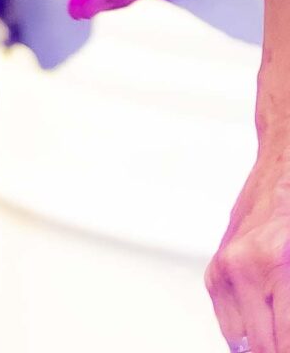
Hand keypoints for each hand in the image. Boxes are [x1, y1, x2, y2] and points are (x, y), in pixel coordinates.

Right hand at [210, 137, 289, 350]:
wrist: (285, 163)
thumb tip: (286, 330)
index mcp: (272, 263)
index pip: (280, 342)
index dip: (285, 350)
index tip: (286, 345)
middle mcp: (241, 267)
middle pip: (260, 346)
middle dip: (276, 343)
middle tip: (283, 332)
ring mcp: (223, 268)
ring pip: (238, 340)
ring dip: (262, 340)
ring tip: (277, 325)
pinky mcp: (215, 269)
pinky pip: (227, 320)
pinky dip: (248, 328)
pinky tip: (268, 316)